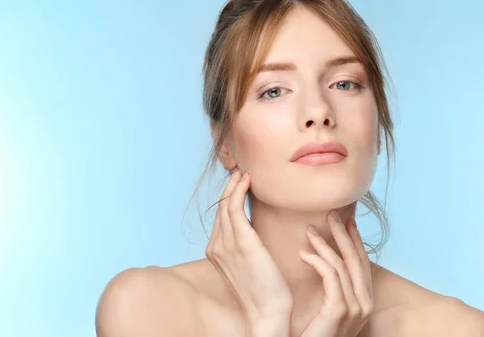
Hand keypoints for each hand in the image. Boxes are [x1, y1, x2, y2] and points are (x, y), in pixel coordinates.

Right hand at [205, 170, 292, 335]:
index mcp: (215, 252)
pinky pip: (234, 207)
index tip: (240, 184)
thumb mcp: (248, 264)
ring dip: (235, 185)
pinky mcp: (241, 242)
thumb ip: (245, 246)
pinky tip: (247, 180)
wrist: (267, 311)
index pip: (221, 217)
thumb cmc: (264, 290)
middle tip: (242, 172)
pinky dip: (238, 190)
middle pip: (220, 208)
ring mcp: (226, 244)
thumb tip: (253, 231)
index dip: (229, 198)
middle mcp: (215, 246)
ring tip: (245, 173)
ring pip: (226, 204)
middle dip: (230, 188)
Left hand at [298, 211, 373, 336]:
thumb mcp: (328, 308)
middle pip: (356, 259)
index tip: (346, 221)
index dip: (354, 240)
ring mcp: (355, 309)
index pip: (362, 264)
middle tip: (330, 213)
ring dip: (324, 244)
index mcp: (363, 301)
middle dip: (343, 234)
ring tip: (308, 230)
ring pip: (342, 265)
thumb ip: (332, 287)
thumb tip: (325, 260)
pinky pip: (330, 277)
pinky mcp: (339, 311)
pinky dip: (317, 261)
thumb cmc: (313, 335)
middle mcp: (365, 304)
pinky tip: (303, 254)